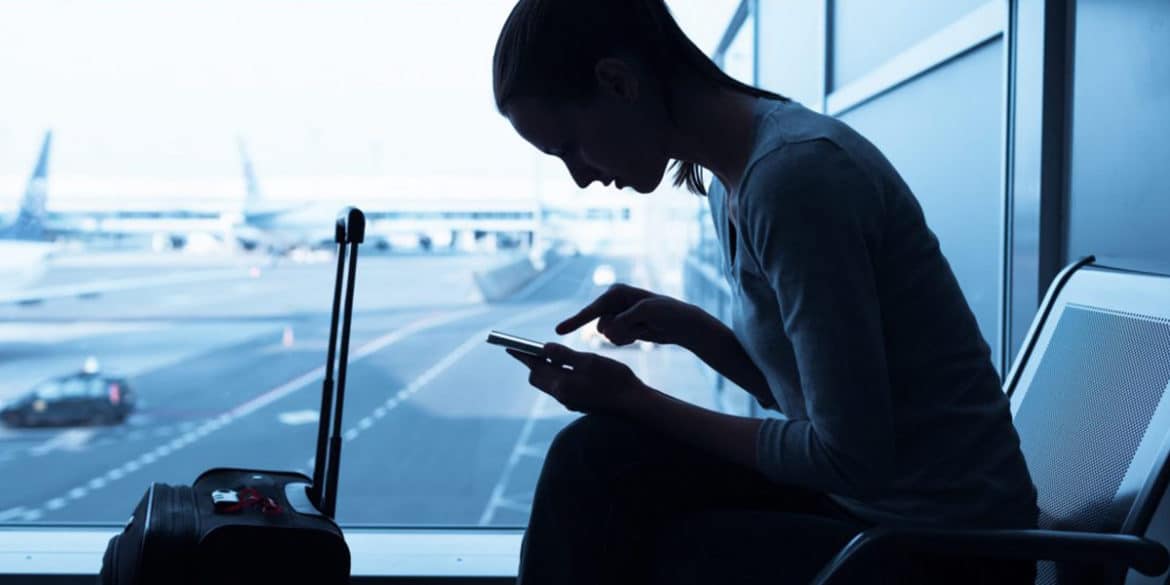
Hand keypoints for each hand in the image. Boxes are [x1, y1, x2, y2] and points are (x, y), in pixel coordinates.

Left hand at [507, 343, 648, 414]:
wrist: (634, 404)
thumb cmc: (614, 379)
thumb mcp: (588, 361)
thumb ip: (564, 355)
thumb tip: (543, 349)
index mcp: (561, 385)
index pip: (534, 368)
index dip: (523, 355)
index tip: (510, 345)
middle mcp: (562, 396)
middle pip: (538, 378)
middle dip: (534, 363)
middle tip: (535, 348)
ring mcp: (570, 402)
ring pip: (550, 383)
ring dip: (548, 369)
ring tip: (553, 355)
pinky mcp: (580, 404)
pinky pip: (562, 387)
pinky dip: (560, 375)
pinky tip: (571, 368)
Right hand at [556, 283, 700, 346]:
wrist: (682, 324)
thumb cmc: (667, 312)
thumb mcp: (647, 313)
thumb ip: (624, 321)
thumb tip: (608, 331)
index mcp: (617, 293)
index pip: (592, 310)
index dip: (575, 321)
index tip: (558, 331)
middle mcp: (613, 302)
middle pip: (601, 326)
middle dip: (618, 331)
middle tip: (641, 324)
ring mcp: (617, 315)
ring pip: (607, 335)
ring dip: (624, 336)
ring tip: (643, 328)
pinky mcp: (622, 326)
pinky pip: (614, 340)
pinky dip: (626, 340)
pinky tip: (641, 333)